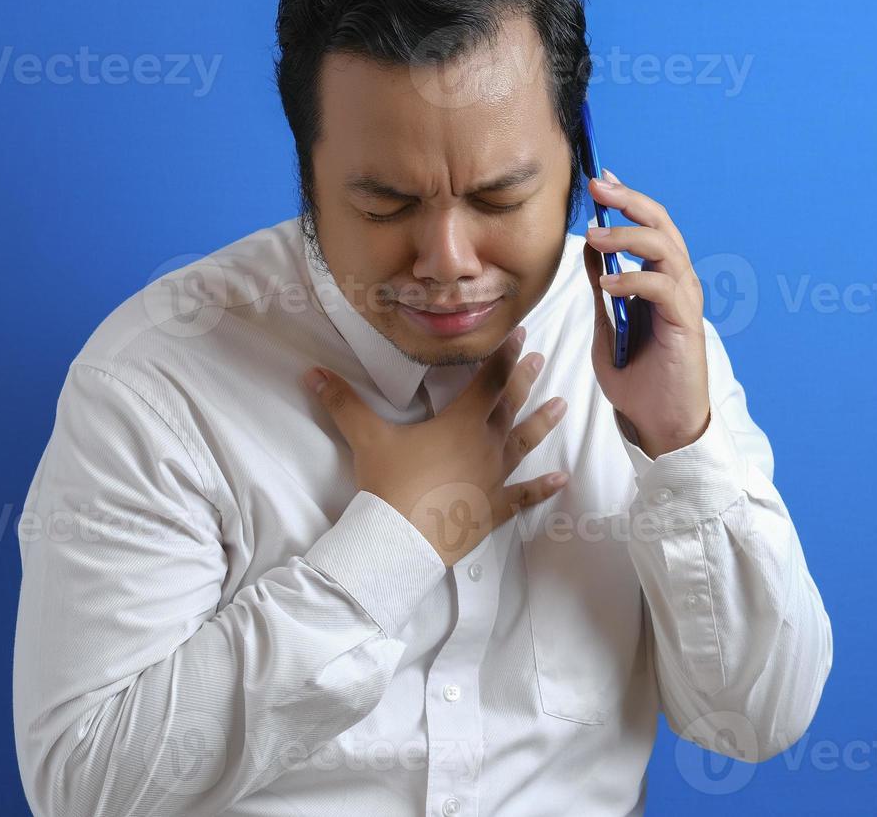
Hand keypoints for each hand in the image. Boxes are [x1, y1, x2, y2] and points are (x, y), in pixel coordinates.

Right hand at [302, 326, 568, 565]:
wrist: (399, 540)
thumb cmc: (388, 484)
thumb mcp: (365, 438)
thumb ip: (343, 402)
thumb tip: (312, 373)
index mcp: (460, 423)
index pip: (488, 380)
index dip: (503, 355)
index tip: (520, 334)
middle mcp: (485, 445)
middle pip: (510, 405)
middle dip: (524, 379)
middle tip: (541, 357)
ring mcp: (494, 479)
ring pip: (524, 444)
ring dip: (543, 423)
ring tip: (564, 405)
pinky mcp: (494, 510)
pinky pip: (524, 496)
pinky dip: (543, 488)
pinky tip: (563, 479)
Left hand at [583, 168, 710, 457]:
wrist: (658, 423)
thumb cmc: (637, 379)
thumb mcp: (608, 325)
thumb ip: (603, 288)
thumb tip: (589, 250)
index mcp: (660, 279)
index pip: (649, 226)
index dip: (627, 200)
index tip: (600, 179)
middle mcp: (678, 283)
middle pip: (661, 225)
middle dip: (629, 202)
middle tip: (598, 188)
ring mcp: (684, 301)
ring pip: (664, 249)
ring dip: (627, 239)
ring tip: (594, 237)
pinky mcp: (686, 324)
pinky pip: (664, 287)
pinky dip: (634, 280)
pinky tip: (608, 286)